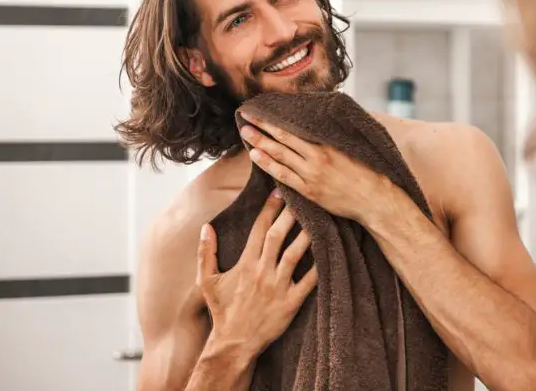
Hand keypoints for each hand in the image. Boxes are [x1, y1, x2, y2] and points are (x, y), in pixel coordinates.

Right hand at [196, 189, 317, 357]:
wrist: (234, 343)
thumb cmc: (222, 311)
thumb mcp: (207, 281)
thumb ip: (205, 253)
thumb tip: (205, 227)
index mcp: (245, 263)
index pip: (258, 229)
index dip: (269, 208)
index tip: (279, 192)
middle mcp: (261, 272)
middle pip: (278, 236)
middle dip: (290, 214)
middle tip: (302, 197)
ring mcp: (277, 287)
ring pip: (294, 254)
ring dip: (306, 234)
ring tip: (318, 217)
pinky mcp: (291, 302)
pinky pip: (308, 281)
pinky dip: (320, 266)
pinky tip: (330, 251)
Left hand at [239, 114, 399, 222]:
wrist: (375, 199)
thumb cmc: (368, 172)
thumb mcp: (352, 147)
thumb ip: (334, 135)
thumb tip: (323, 120)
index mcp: (328, 144)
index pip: (295, 127)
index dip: (275, 119)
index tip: (261, 109)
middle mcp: (317, 157)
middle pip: (283, 138)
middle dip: (262, 126)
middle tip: (245, 115)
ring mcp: (311, 175)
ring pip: (280, 155)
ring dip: (260, 143)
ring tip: (245, 133)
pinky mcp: (309, 191)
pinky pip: (283, 176)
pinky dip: (268, 165)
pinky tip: (256, 156)